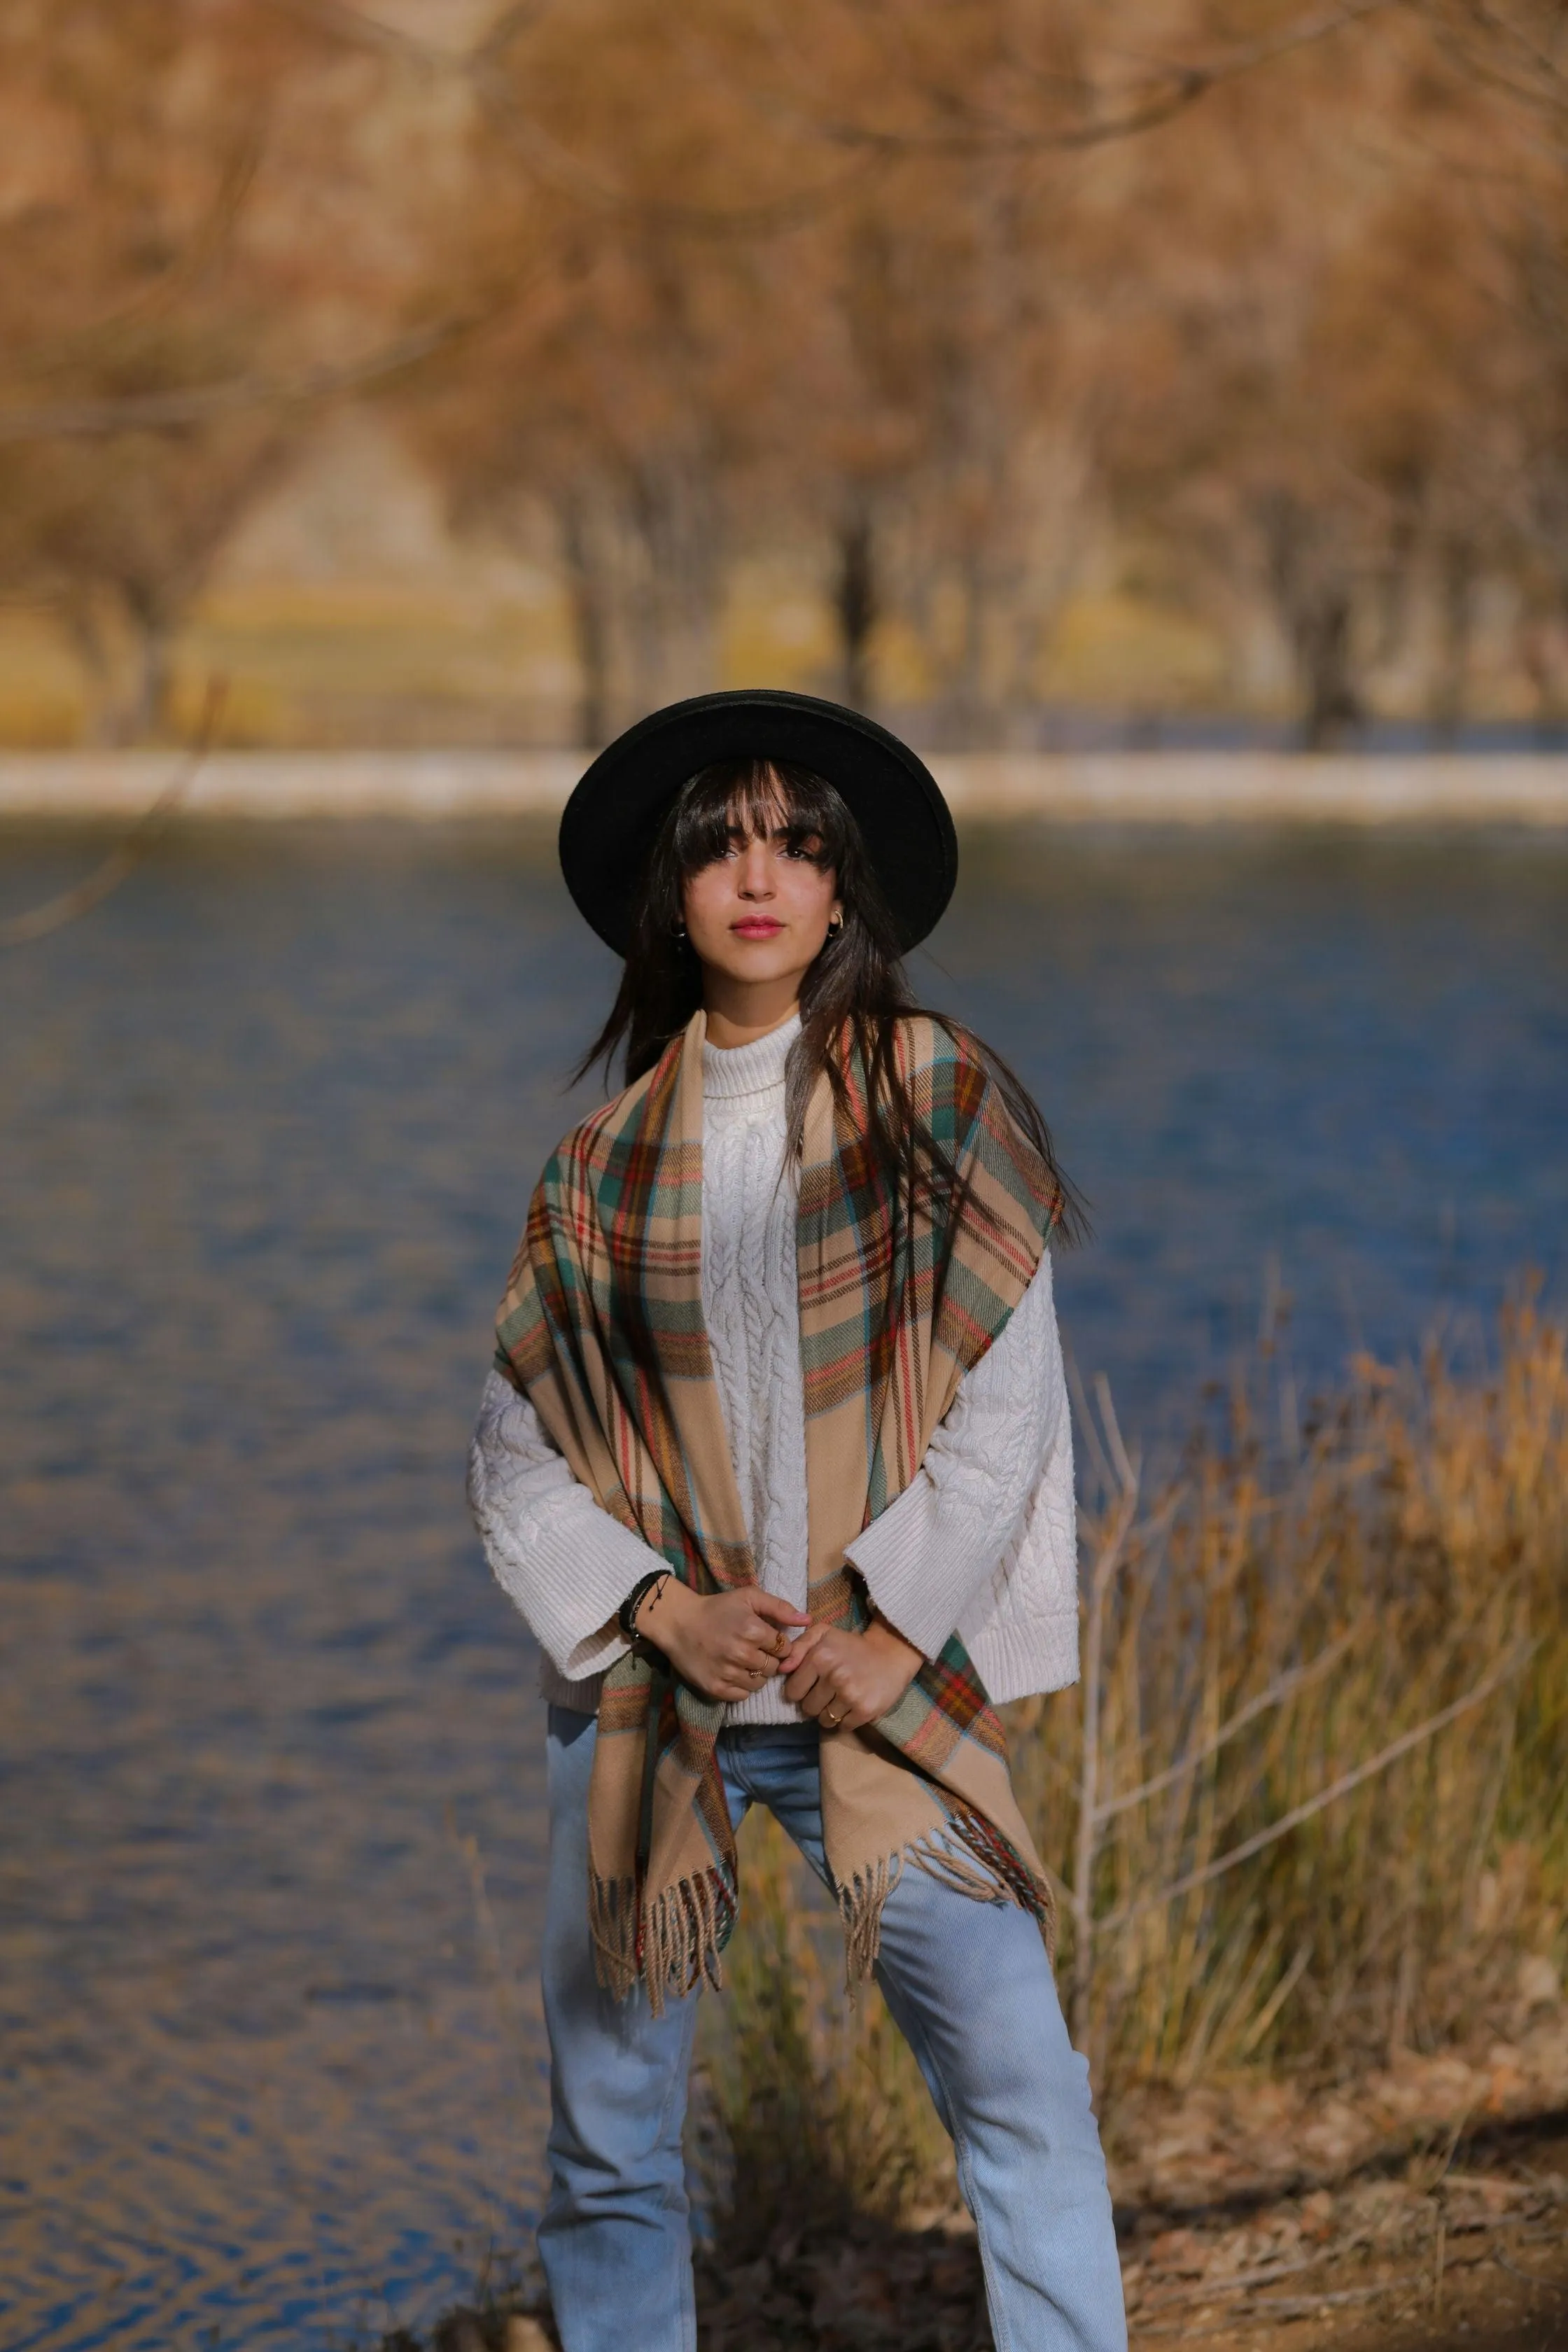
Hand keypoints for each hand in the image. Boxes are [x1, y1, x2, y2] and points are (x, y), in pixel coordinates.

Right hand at [638, 1581, 810, 1704]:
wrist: (679, 1623)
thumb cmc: (717, 1608)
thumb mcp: (749, 1597)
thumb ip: (780, 1608)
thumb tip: (808, 1620)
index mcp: (753, 1630)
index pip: (785, 1649)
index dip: (778, 1645)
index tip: (766, 1640)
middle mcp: (742, 1654)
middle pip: (774, 1668)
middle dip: (769, 1660)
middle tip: (754, 1651)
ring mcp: (728, 1673)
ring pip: (760, 1684)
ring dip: (756, 1675)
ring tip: (743, 1661)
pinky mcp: (716, 1689)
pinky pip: (743, 1696)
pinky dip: (742, 1687)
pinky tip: (734, 1673)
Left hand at [782, 1616, 923, 1733]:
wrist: (891, 1654)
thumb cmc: (852, 1645)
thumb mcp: (823, 1634)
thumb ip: (798, 1647)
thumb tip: (781, 1669)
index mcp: (820, 1657)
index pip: (793, 1691)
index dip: (800, 1690)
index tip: (811, 1686)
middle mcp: (833, 1676)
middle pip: (808, 1709)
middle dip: (815, 1703)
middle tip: (828, 1693)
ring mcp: (850, 1695)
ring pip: (824, 1720)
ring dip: (830, 1713)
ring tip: (841, 1699)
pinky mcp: (865, 1710)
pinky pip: (843, 1727)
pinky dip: (846, 1720)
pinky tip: (853, 1706)